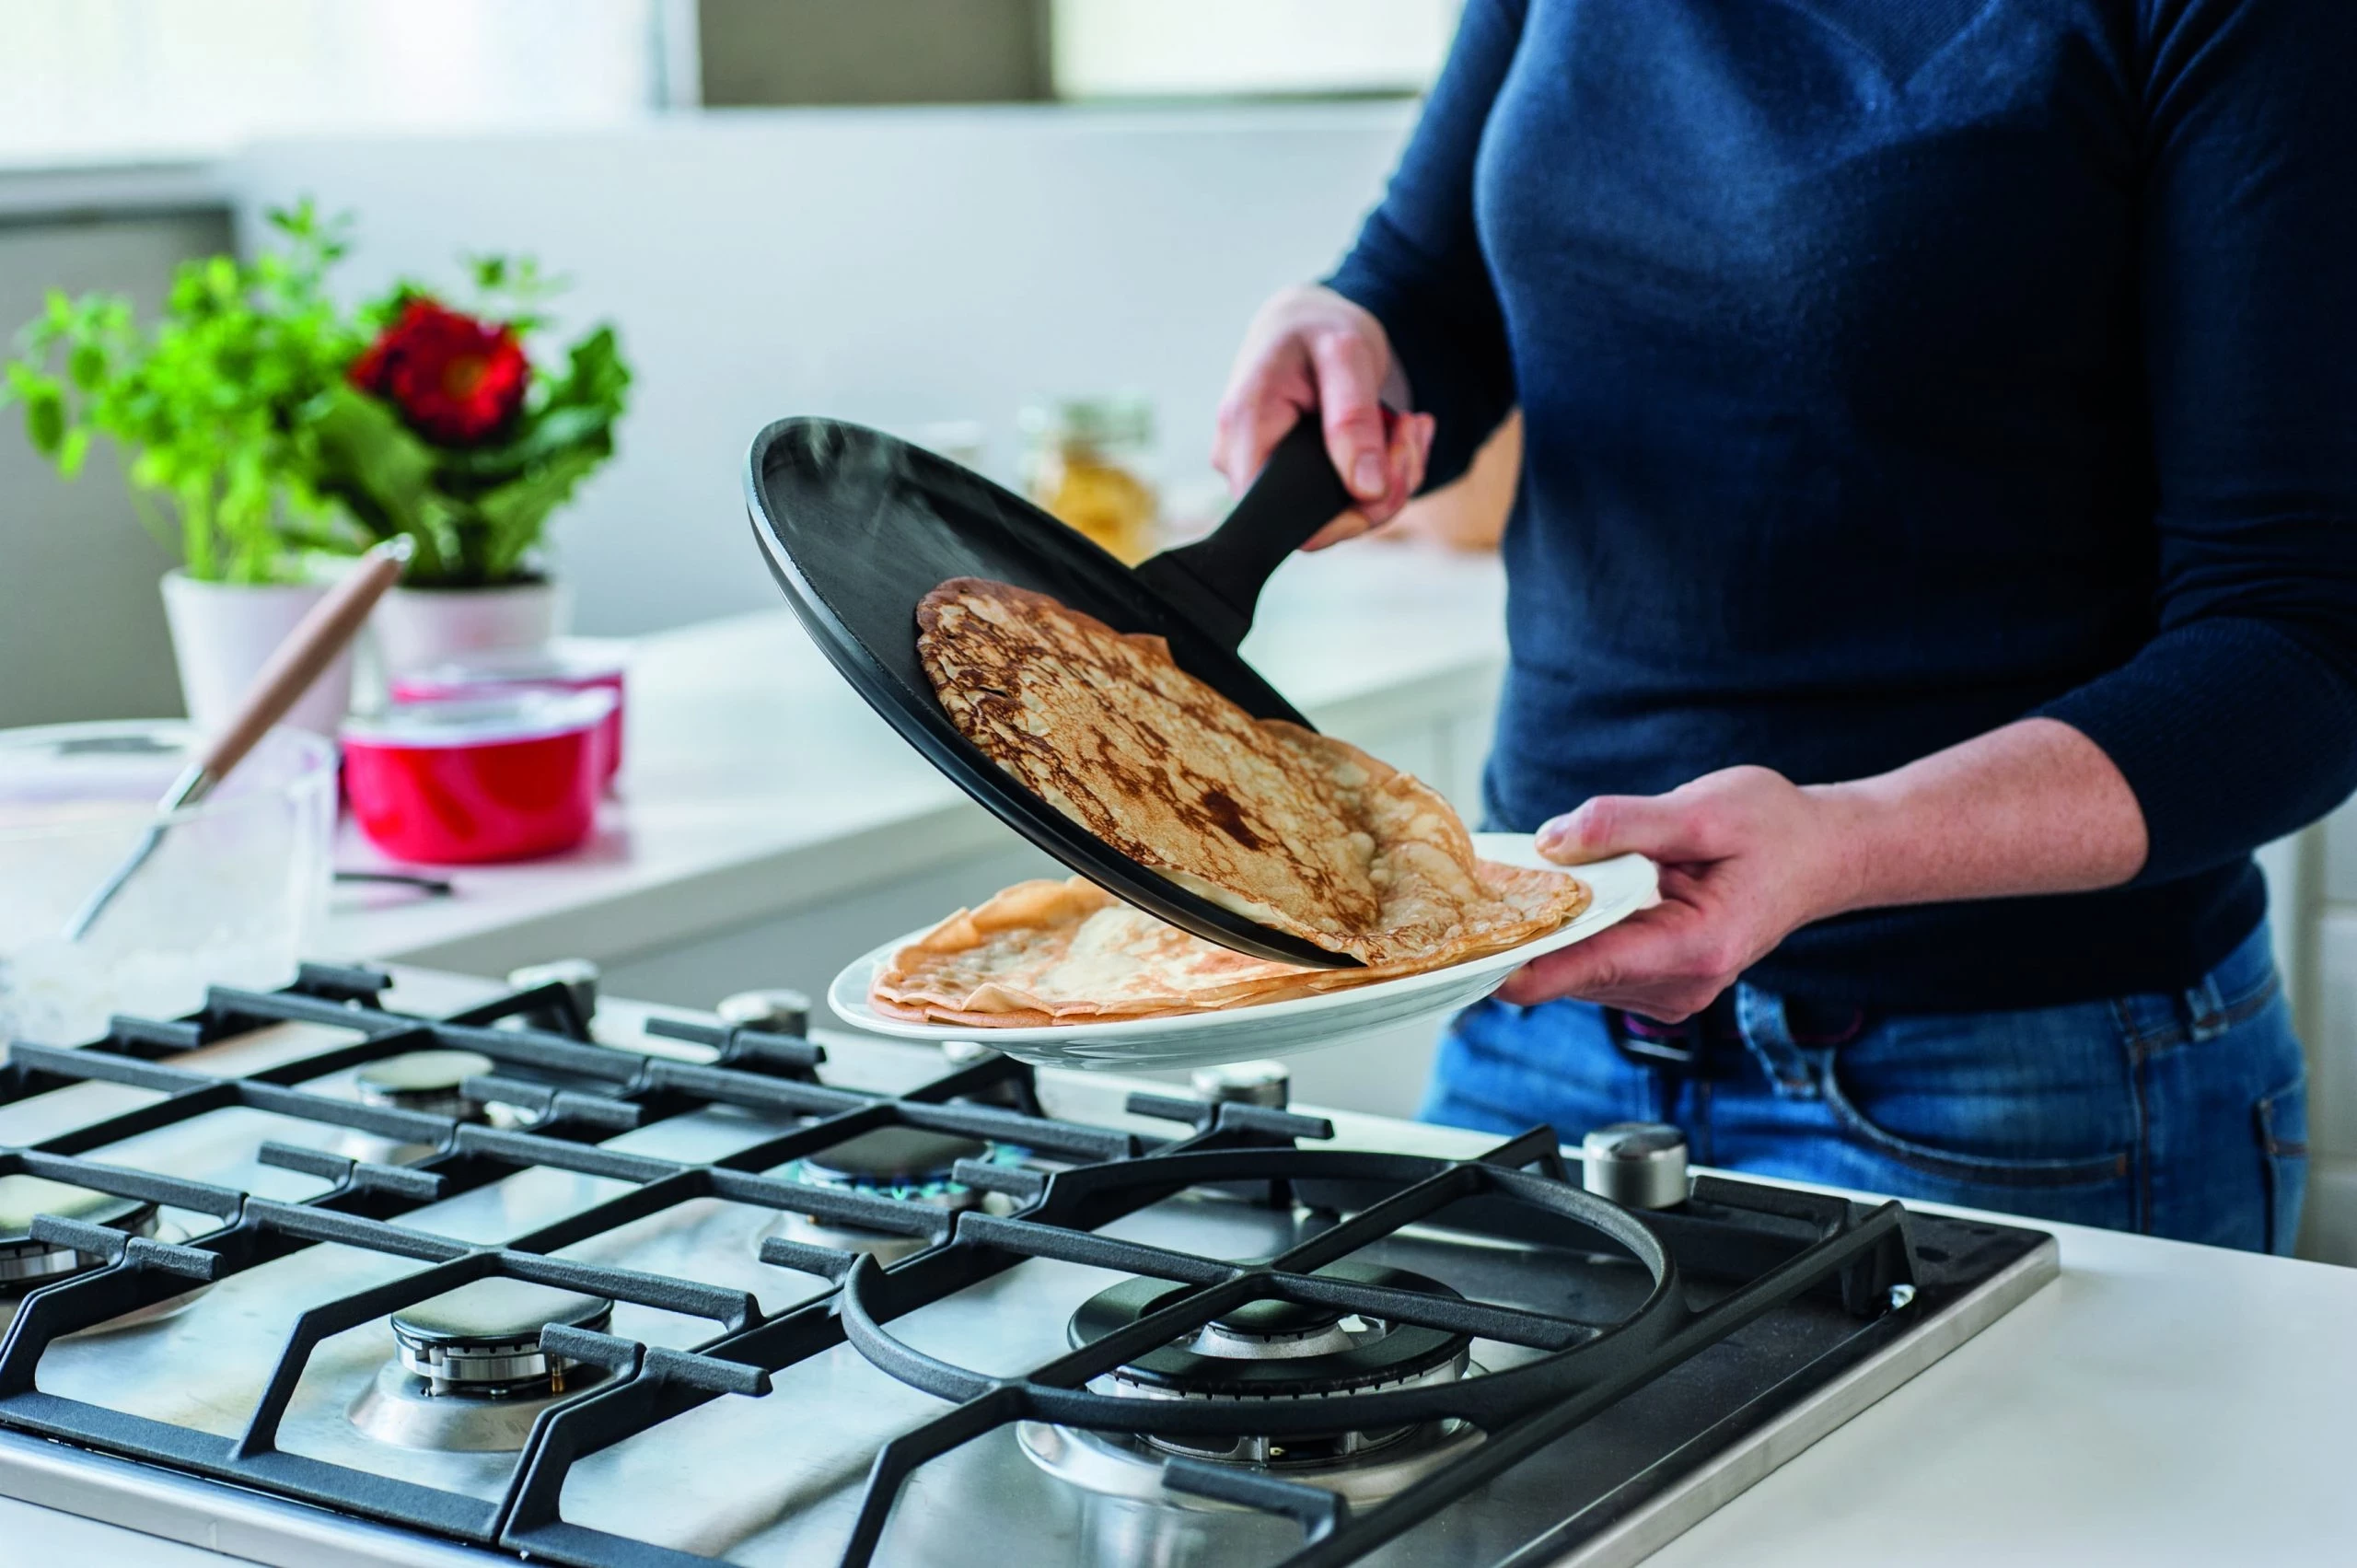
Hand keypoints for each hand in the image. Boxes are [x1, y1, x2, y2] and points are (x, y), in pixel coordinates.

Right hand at [1213, 285, 1436, 548]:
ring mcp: (1264, 473)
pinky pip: (1342, 501)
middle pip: (1317, 523)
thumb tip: (1367, 489)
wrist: (1304, 321)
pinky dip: (1383, 474)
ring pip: (1338, 516)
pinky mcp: (1289, 478)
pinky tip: (1400, 433)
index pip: (1280, 516)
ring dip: (1390, 480)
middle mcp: (1243, 460)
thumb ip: (1353, 420)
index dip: (1342, 515)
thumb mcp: (1345, 355)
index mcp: (1245, 427)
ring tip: (1409, 426)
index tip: (1389, 469)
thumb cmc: (1317, 329)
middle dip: (1382, 490)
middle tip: (1410, 435)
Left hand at [1498, 767, 1870, 1021]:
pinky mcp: (1660, 985)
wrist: (1822, 855)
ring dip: (1553, 933)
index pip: (1592, 966)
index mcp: (1696, 947)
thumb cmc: (1774, 830)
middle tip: (1488, 889)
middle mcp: (1683, 986)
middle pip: (1577, 973)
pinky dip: (1576, 935)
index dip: (1529, 966)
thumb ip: (1624, 823)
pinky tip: (1572, 898)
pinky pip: (1597, 967)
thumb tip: (1554, 841)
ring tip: (1533, 885)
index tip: (1476, 964)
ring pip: (1580, 973)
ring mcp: (1671, 993)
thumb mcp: (1702, 809)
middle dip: (1533, 933)